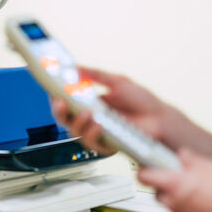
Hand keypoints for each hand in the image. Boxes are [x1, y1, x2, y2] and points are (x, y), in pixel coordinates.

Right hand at [52, 66, 170, 153]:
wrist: (160, 118)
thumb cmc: (143, 101)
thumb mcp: (117, 81)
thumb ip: (96, 74)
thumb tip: (76, 67)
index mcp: (91, 102)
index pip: (66, 100)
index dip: (56, 95)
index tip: (52, 88)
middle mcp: (91, 118)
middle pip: (64, 118)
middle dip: (58, 110)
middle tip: (61, 102)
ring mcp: (97, 132)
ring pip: (74, 131)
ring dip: (77, 121)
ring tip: (87, 112)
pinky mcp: (106, 145)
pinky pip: (91, 143)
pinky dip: (92, 133)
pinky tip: (99, 124)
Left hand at [138, 148, 211, 211]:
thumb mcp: (210, 166)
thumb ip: (190, 159)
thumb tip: (183, 156)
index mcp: (173, 183)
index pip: (143, 176)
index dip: (144, 170)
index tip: (148, 166)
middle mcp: (172, 201)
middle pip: (156, 191)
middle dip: (164, 184)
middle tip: (179, 178)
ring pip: (169, 204)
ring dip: (176, 197)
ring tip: (196, 192)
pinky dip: (187, 210)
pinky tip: (203, 205)